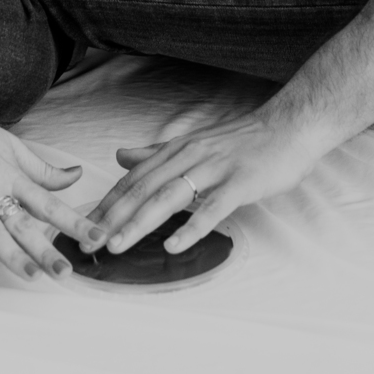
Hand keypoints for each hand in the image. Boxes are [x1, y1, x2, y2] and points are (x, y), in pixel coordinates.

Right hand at [0, 95, 106, 281]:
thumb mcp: (11, 146)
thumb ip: (43, 169)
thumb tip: (76, 175)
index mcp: (12, 174)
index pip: (49, 202)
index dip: (74, 221)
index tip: (97, 237)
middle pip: (24, 222)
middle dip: (46, 249)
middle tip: (66, 273)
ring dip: (13, 255)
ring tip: (33, 276)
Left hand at [89, 108, 332, 256]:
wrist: (290, 127)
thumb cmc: (244, 141)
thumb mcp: (194, 143)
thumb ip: (156, 153)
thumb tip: (120, 156)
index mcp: (177, 149)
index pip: (133, 179)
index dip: (107, 203)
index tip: (83, 226)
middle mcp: (190, 156)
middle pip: (144, 189)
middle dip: (113, 217)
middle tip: (88, 241)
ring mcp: (215, 168)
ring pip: (169, 197)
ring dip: (140, 223)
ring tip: (117, 245)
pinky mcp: (240, 182)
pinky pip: (212, 208)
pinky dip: (190, 227)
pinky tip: (173, 246)